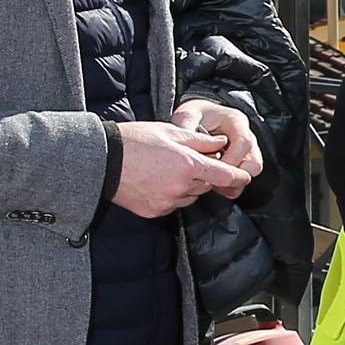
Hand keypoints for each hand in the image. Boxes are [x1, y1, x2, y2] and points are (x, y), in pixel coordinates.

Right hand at [112, 119, 253, 214]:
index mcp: (188, 165)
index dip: (238, 176)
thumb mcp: (170, 132)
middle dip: (205, 175)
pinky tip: (157, 181)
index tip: (243, 175)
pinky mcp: (155, 212)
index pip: (225, 175)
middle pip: (207, 185)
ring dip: (189, 185)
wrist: (102, 161)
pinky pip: (173, 204)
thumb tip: (221, 142)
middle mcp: (181, 187)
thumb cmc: (134, 141)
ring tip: (168, 169)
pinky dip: (172, 195)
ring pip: (191, 196)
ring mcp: (168, 202)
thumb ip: (200, 140)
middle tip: (189, 160)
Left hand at [174, 98, 263, 184]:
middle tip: (212, 178)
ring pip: (249, 176)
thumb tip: (188, 144)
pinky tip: (213, 182)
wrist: (197, 119)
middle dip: (233, 176)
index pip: (244, 143)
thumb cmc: (194, 116)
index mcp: (236, 122)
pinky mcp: (242, 164)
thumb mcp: (187, 115)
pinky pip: (242, 181)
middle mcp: (246, 137)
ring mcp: (247, 152)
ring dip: (231, 182)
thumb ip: (187, 127)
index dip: (231, 160)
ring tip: (211, 181)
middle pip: (254, 164)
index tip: (213, 168)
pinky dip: (229, 186)